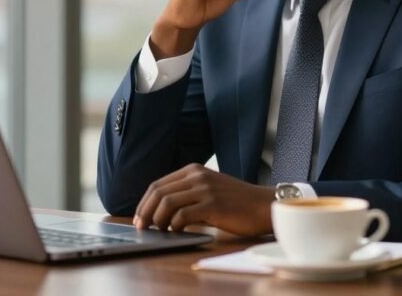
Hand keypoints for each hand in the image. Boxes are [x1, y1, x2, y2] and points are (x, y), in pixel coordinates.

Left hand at [133, 163, 273, 235]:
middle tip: (142, 227)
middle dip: (145, 211)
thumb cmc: (236, 202)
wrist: (262, 205)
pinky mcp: (213, 204)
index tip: (139, 217)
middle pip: (158, 192)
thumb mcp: (208, 189)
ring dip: (158, 220)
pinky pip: (182, 215)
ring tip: (160, 231)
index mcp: (193, 169)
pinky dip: (175, 226)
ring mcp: (205, 189)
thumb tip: (159, 211)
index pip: (158, 184)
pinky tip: (177, 232)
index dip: (144, 202)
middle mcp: (197, 175)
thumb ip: (187, 194)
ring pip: (167, 203)